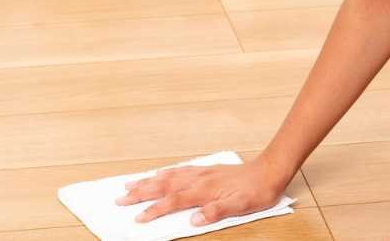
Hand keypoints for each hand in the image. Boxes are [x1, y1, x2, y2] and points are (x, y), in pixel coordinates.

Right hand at [114, 156, 290, 226]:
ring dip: (148, 181)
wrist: (269, 171)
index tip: (138, 218)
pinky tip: (159, 174)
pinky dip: (165, 173)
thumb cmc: (255, 191)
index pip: (172, 201)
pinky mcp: (205, 169)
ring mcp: (200, 173)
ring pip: (168, 176)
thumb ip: (215, 211)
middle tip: (120, 198)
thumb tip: (194, 219)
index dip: (154, 210)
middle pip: (163, 186)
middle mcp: (198, 179)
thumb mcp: (239, 206)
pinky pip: (179, 170)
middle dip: (141, 193)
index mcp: (203, 190)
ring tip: (130, 184)